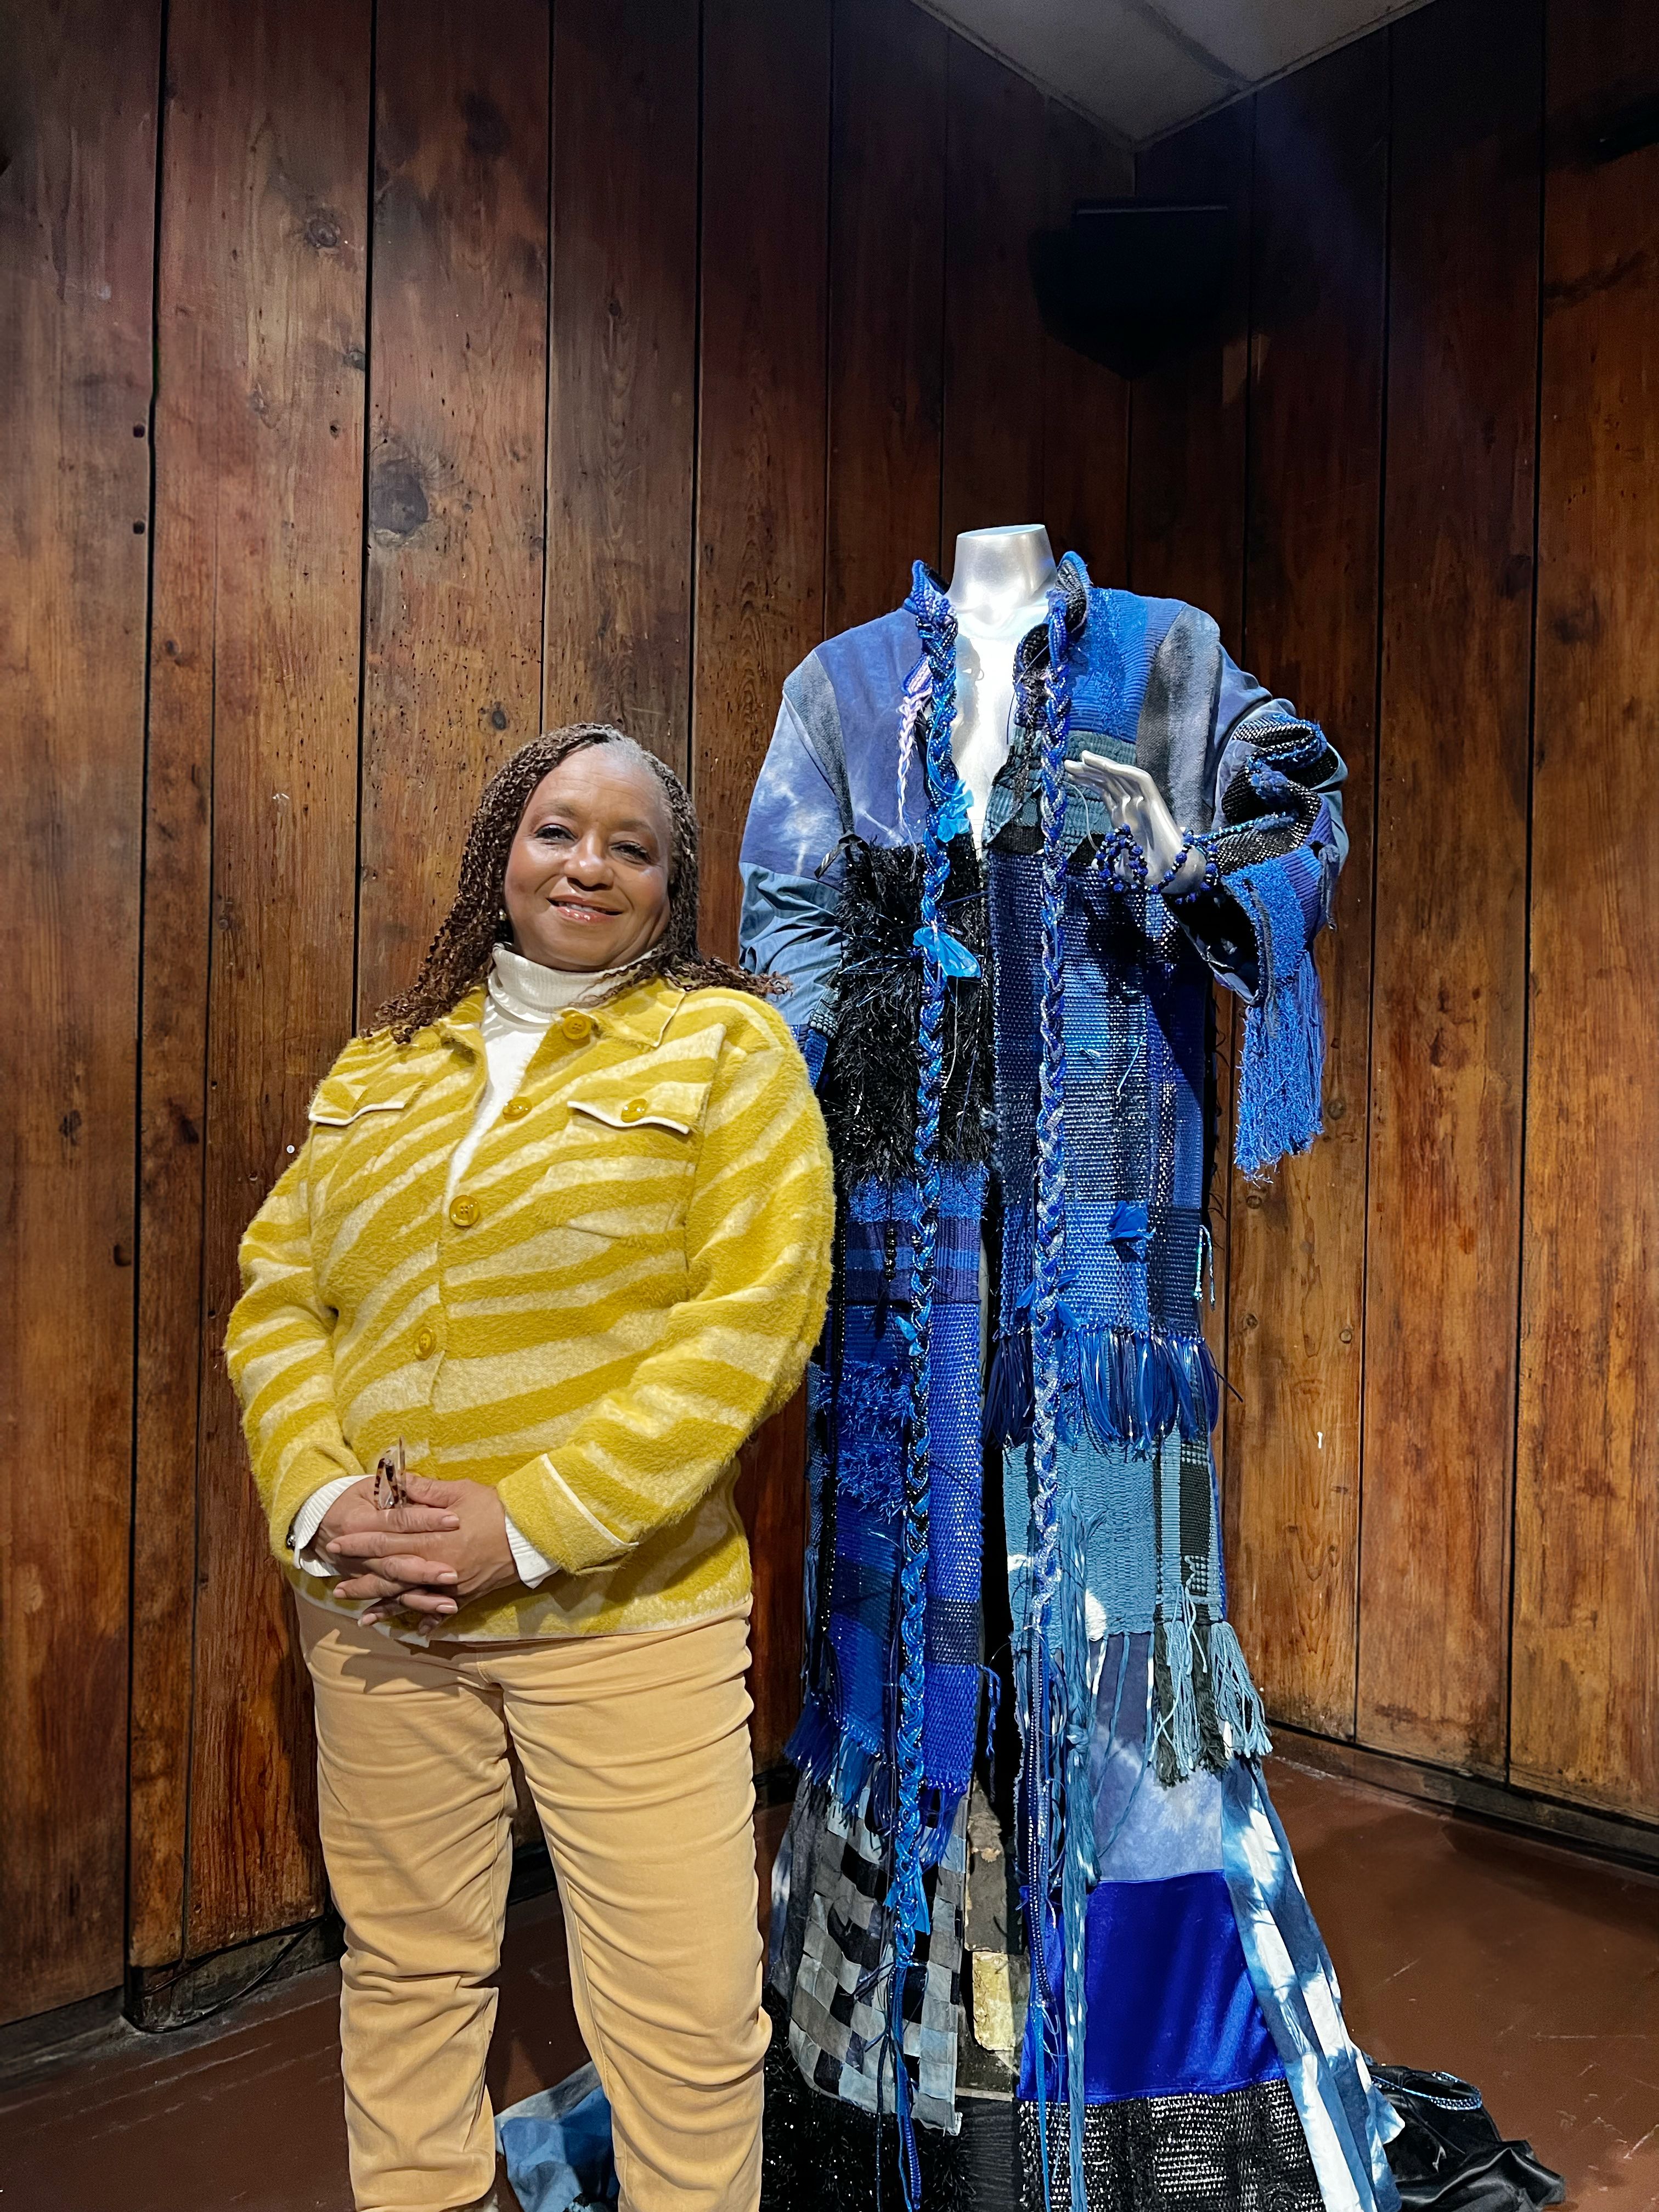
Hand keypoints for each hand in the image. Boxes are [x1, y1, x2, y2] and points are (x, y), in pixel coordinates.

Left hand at [324, 1474, 518, 1624]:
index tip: (337, 1543)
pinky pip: (444, 1611)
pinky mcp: (468, 1594)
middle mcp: (436, 1567)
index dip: (360, 1543)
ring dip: (384, 1607)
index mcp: (431, 1539)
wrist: (532, 1533)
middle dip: (362, 1578)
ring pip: (411, 1599)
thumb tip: (396, 1482)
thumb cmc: (495, 1508)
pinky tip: (413, 1630)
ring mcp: (451, 1585)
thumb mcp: (460, 1491)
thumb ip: (425, 1490)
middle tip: (336, 1583)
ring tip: (361, 1616)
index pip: (386, 1541)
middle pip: (391, 1574)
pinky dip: (428, 1620)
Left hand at [1068, 756, 1203, 893]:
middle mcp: (1132, 806)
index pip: (1104, 791)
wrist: (1171, 875)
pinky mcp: (1155, 801)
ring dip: (1102, 765)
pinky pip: (1140, 779)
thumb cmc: (1149, 872)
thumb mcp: (1120, 866)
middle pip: (1108, 781)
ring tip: (1083, 757)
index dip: (1088, 781)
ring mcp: (1143, 802)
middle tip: (1067, 764)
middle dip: (1089, 771)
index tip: (1069, 776)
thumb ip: (1108, 862)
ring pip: (1121, 776)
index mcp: (1122, 818)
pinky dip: (1124, 770)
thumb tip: (1095, 864)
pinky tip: (1106, 767)